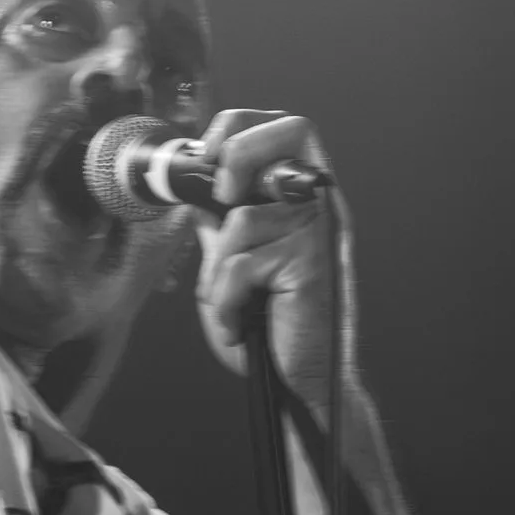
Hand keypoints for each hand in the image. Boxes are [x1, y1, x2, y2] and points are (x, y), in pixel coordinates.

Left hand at [188, 106, 350, 388]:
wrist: (303, 387)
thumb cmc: (269, 328)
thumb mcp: (233, 265)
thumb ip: (220, 226)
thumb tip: (193, 190)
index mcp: (303, 200)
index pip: (286, 127)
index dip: (241, 126)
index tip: (208, 155)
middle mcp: (321, 207)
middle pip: (293, 129)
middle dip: (242, 151)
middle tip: (220, 197)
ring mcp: (321, 233)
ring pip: (242, 217)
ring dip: (218, 270)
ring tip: (232, 303)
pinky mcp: (311, 264)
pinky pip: (240, 263)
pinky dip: (224, 300)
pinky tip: (239, 324)